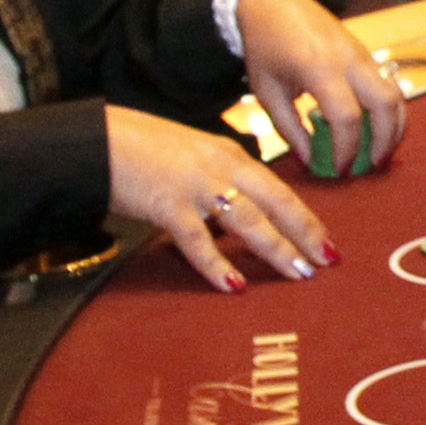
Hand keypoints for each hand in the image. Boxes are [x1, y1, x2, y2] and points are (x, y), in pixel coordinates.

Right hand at [105, 105, 334, 292]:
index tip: (326, 240)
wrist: (98, 139)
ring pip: (248, 220)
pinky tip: (235, 286)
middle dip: (304, 233)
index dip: (306, 217)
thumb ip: (222, 182)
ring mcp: (195, 185)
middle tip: (327, 261)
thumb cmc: (144, 150)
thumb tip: (244, 217)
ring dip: (276, 249)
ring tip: (298, 273)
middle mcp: (220, 167)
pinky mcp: (166, 204)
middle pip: (276, 203)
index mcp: (230, 155)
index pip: (279, 189)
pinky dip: (218, 265)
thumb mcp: (194, 158)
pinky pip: (198, 241)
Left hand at [235, 0, 402, 179]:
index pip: (346, 117)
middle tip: (371, 166)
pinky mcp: (366, 54)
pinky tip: (377, 131)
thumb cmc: (265, 47)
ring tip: (381, 153)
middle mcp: (349, 60)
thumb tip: (310, 160)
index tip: (339, 170)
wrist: (273, 3)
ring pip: (396, 95)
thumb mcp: (267, 91)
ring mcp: (362, 55)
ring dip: (394, 128)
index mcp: (319, 69)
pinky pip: (389, 86)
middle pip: (385, 105)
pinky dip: (389, 112)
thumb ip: (289, 129)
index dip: (346, 149)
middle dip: (383, 142)